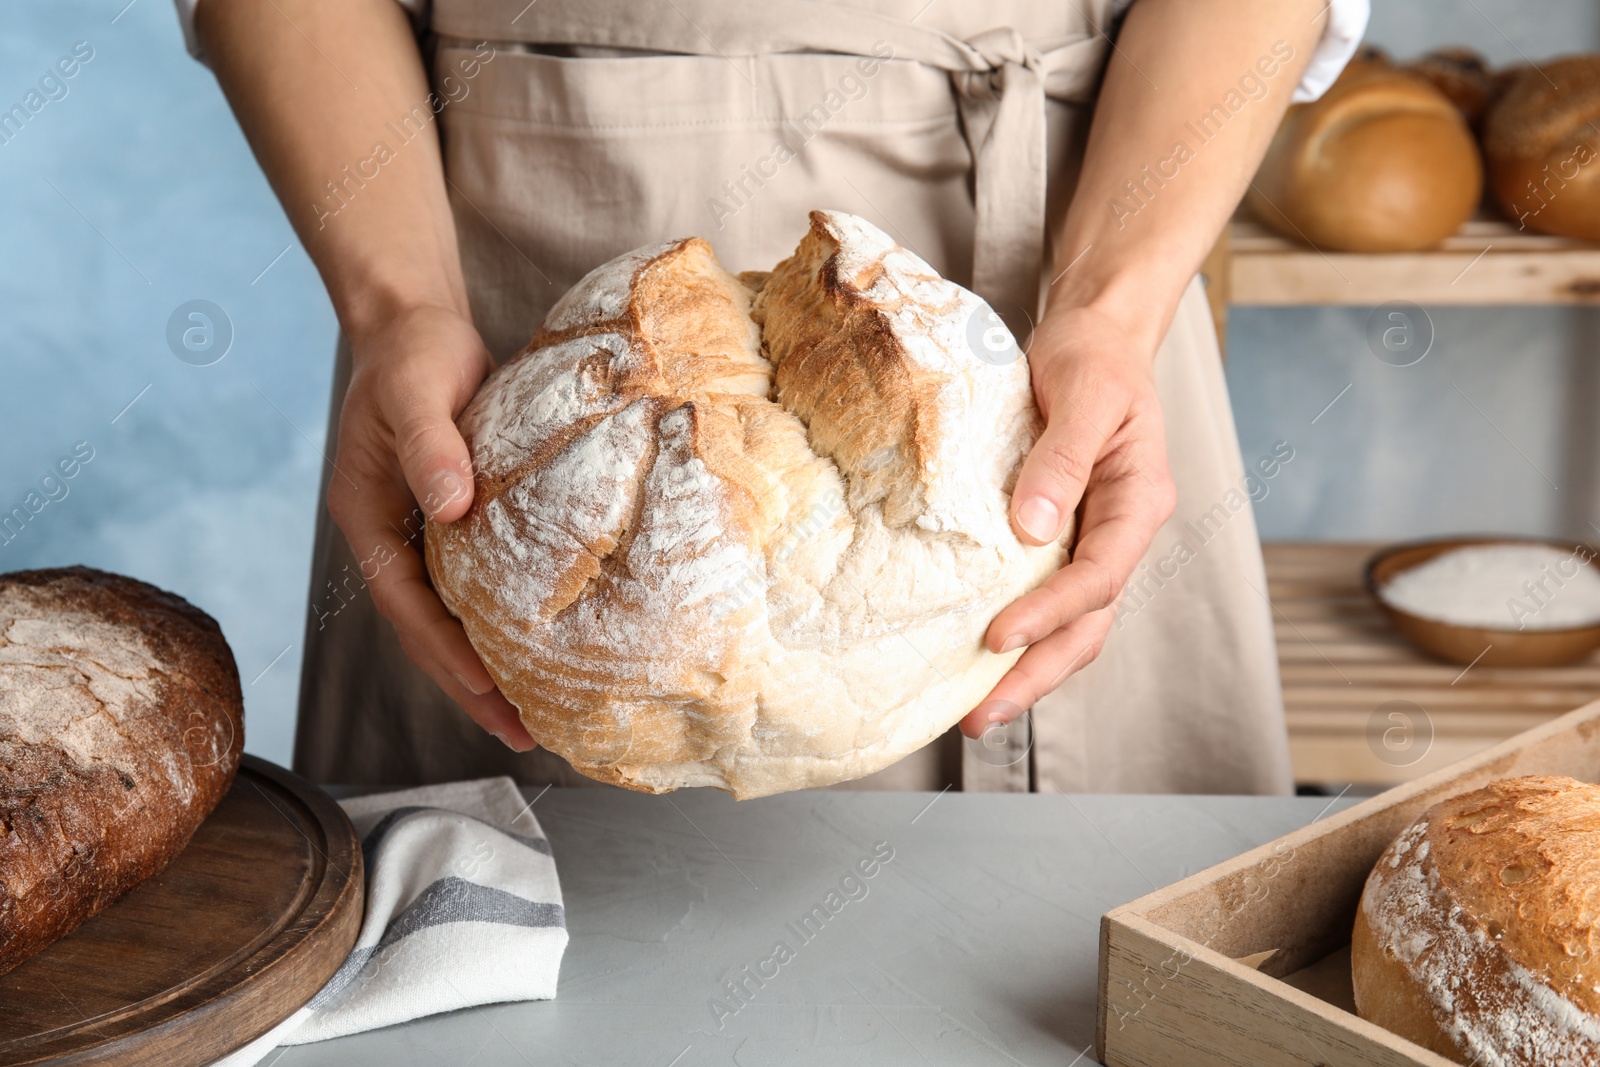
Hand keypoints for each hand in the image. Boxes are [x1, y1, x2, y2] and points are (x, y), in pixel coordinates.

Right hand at [326, 303, 536, 750]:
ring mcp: (425, 535)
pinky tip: (543, 645)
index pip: (407, 606)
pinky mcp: (459, 522)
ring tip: (538, 714)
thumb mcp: (416, 391)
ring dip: (491, 665)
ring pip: (454, 617)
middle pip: (429, 630)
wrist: (416, 324)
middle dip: (472, 685)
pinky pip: (480, 586)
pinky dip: (506, 620)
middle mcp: (395, 538)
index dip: (446, 651)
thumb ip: (429, 445)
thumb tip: (450, 507)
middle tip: (524, 732)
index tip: (490, 687)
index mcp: (370, 520)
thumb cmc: (411, 353)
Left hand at [958, 302, 1176, 737]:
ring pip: (1070, 626)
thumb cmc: (1093, 357)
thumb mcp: (1084, 393)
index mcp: (1138, 503)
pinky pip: (1043, 598)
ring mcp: (1090, 541)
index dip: (1050, 614)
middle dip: (1037, 675)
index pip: (1098, 577)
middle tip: (981, 715)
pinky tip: (974, 660)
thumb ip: (1061, 458)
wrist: (1092, 336)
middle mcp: (1118, 533)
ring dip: (1027, 671)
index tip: (997, 638)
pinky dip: (1018, 634)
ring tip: (974, 712)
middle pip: (1087, 625)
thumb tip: (1028, 528)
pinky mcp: (1058, 537)